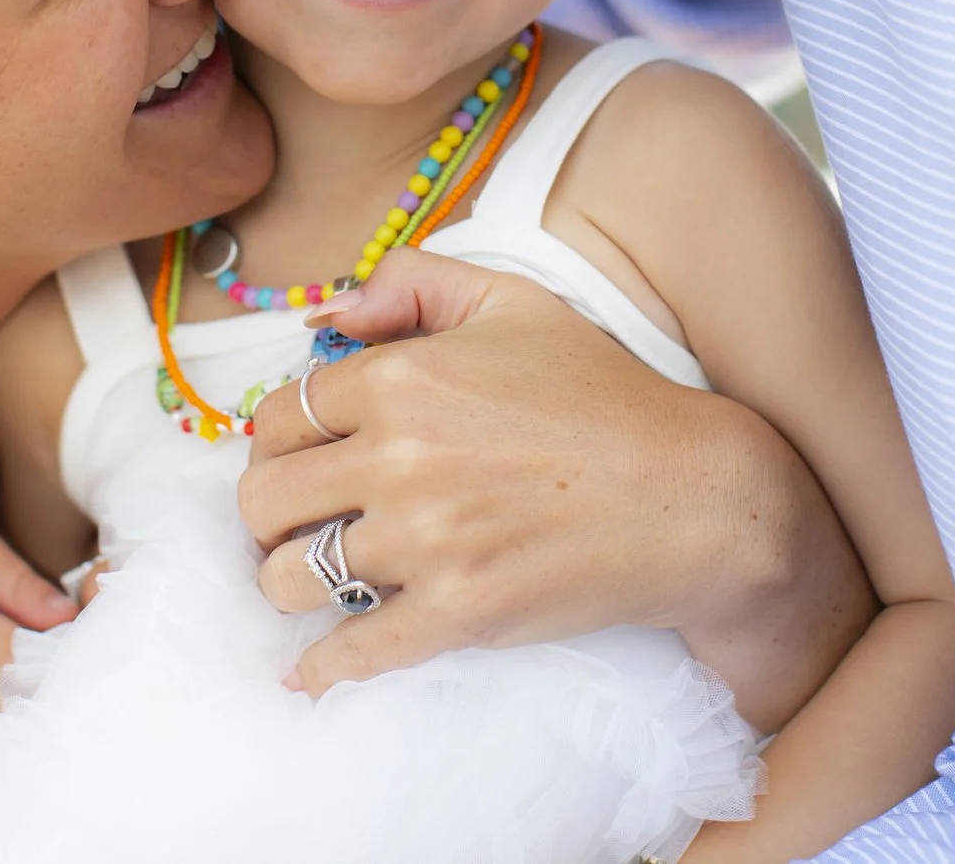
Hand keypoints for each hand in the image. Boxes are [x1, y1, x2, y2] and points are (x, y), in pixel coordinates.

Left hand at [240, 249, 866, 707]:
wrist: (690, 495)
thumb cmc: (603, 394)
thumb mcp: (512, 302)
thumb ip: (412, 284)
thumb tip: (331, 315)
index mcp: (401, 376)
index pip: (279, 416)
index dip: (280, 441)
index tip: (300, 459)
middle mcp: (398, 456)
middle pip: (264, 499)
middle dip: (270, 513)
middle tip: (297, 520)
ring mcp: (424, 541)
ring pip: (290, 577)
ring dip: (290, 581)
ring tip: (313, 578)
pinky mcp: (456, 612)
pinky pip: (352, 652)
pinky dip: (321, 668)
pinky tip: (310, 671)